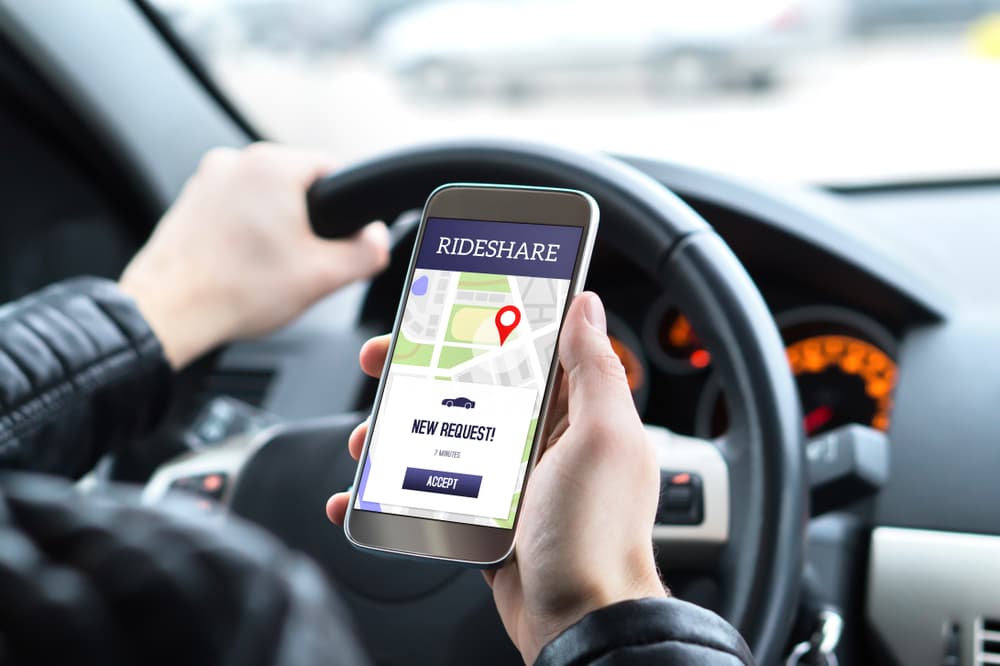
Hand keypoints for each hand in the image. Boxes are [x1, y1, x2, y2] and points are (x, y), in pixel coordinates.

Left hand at [119, 142, 388, 368]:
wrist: (168, 313)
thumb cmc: (237, 291)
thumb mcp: (323, 277)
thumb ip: (366, 252)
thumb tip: (377, 239)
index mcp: (272, 166)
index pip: (333, 168)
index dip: (345, 208)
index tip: (338, 238)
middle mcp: (236, 162)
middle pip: (297, 184)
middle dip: (307, 221)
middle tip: (302, 262)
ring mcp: (207, 180)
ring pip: (265, 198)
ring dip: (275, 228)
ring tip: (267, 269)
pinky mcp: (190, 202)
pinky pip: (235, 210)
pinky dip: (245, 234)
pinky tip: (243, 268)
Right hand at [326, 292, 666, 662]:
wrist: (578, 623)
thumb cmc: (597, 535)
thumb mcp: (602, 439)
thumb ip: (595, 370)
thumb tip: (586, 306)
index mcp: (574, 413)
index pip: (522, 350)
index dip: (478, 325)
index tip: (439, 311)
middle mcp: (542, 441)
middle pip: (470, 390)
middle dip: (420, 375)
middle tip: (381, 366)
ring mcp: (509, 480)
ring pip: (442, 439)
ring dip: (396, 435)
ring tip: (367, 442)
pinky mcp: (483, 517)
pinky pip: (430, 492)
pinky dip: (391, 495)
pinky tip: (360, 497)